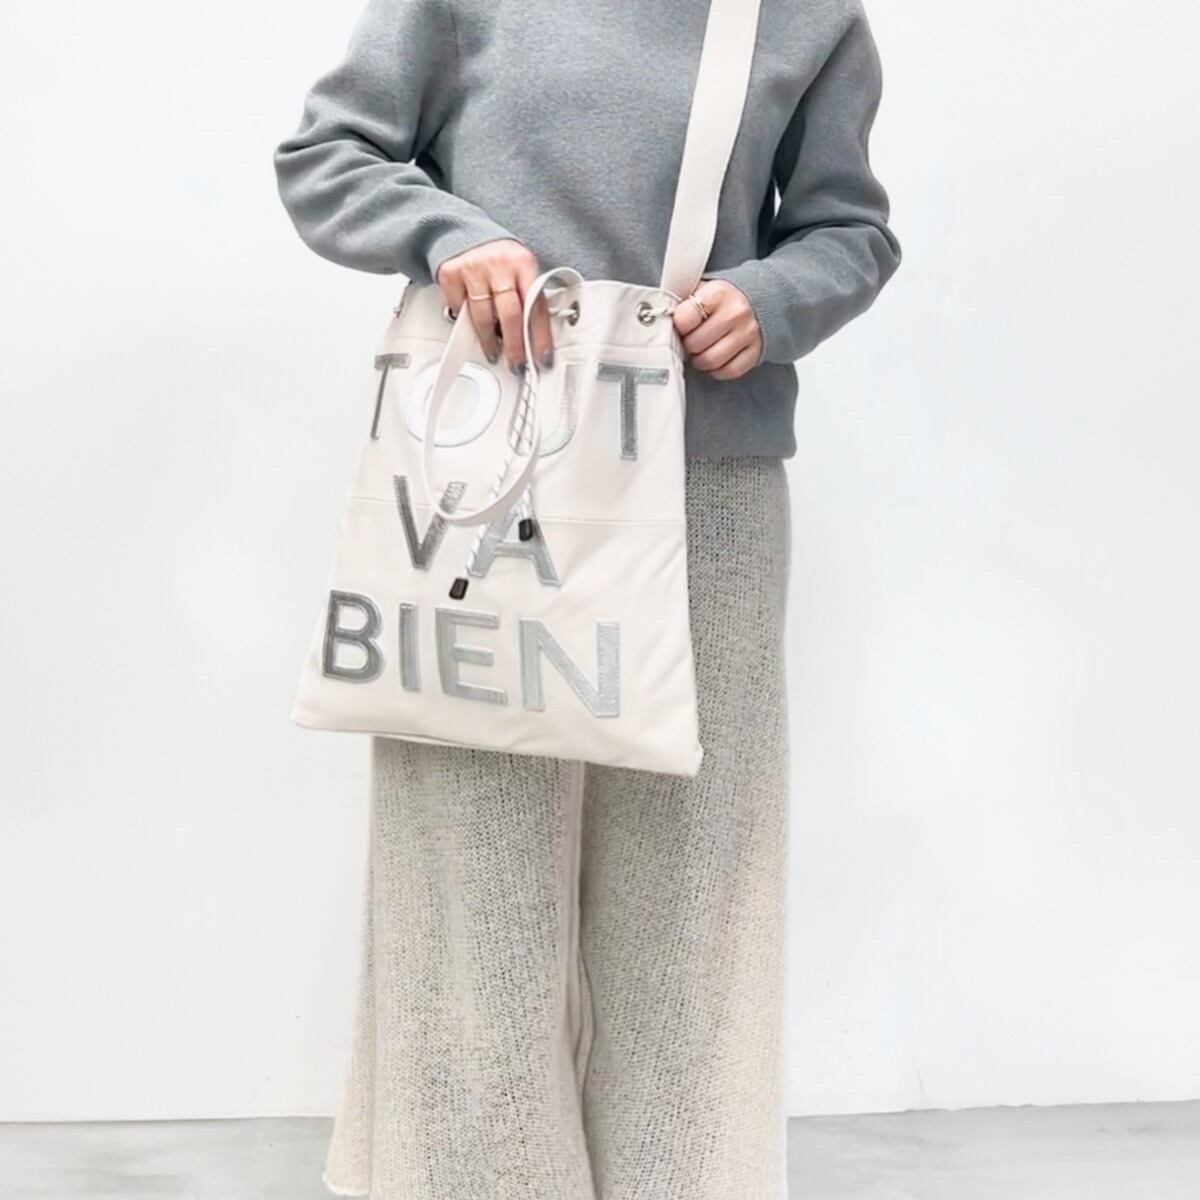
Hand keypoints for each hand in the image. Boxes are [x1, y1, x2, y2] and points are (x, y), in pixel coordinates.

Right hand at [436, 240, 552, 374]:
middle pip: (510, 315)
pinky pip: (459, 309)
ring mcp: (473, 269)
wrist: (466, 234)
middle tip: (516, 364)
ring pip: (483, 317)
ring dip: (489, 341)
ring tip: (494, 351)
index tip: (542, 357)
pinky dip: (465, 321)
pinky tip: (471, 324)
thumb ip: (528, 297)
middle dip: (515, 346)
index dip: (540, 337)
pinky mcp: (451, 275)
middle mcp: (499, 264)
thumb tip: (535, 337)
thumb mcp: (521, 270)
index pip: (535, 307)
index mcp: (523, 263)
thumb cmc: (499, 260)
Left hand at [673, 280, 762, 380]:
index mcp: (718, 293)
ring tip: (700, 351)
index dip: (679, 326)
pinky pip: (729, 371)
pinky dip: (717, 370)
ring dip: (700, 361)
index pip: (684, 319)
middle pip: (696, 344)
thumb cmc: (719, 301)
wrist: (753, 303)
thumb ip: (681, 302)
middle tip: (690, 340)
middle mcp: (736, 312)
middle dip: (688, 345)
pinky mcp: (755, 351)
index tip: (681, 326)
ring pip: (711, 361)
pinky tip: (714, 360)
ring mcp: (747, 333)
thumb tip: (657, 319)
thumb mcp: (701, 291)